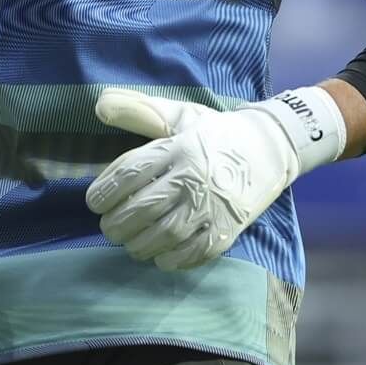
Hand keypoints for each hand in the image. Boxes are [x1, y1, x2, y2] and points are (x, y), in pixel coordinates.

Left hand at [85, 87, 342, 270]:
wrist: (271, 147)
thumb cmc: (215, 133)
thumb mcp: (178, 116)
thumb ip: (138, 111)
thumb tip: (98, 105)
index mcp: (178, 147)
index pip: (130, 172)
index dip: (105, 191)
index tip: (94, 202)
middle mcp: (194, 175)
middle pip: (143, 208)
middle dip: (117, 223)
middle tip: (109, 227)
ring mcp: (213, 204)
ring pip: (165, 234)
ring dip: (139, 244)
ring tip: (130, 243)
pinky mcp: (230, 227)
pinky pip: (195, 252)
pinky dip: (172, 259)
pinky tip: (160, 256)